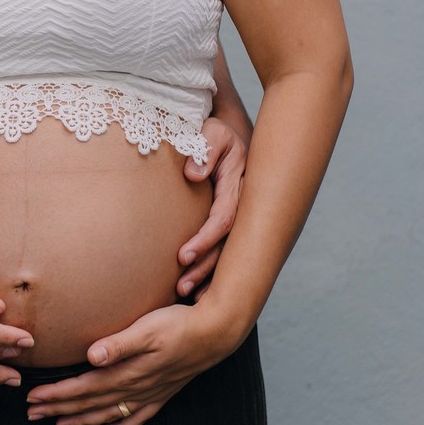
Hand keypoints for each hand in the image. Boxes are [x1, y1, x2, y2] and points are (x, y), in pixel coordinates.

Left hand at [25, 303, 239, 424]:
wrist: (214, 334)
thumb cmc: (178, 325)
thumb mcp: (146, 329)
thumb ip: (118, 344)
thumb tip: (91, 356)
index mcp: (126, 372)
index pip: (83, 388)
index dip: (56, 395)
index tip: (32, 398)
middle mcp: (134, 388)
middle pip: (89, 404)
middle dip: (59, 409)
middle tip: (32, 414)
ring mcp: (148, 394)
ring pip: (108, 414)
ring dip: (81, 420)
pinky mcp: (161, 394)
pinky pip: (135, 418)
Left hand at [177, 117, 246, 299]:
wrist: (226, 133)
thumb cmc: (214, 131)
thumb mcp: (211, 132)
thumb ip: (204, 150)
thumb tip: (192, 175)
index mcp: (239, 185)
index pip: (223, 219)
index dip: (205, 239)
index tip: (182, 256)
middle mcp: (242, 205)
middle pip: (227, 245)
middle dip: (206, 268)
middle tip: (182, 287)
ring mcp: (238, 215)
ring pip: (226, 252)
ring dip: (207, 274)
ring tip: (185, 293)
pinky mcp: (229, 221)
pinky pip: (223, 249)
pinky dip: (212, 270)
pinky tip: (198, 289)